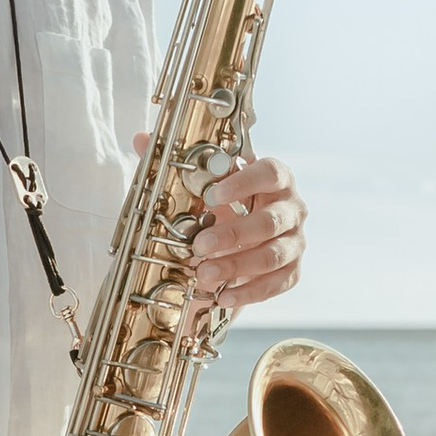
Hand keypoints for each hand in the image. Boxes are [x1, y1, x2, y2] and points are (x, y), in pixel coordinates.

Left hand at [192, 152, 305, 310]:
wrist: (238, 240)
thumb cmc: (224, 206)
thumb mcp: (205, 187)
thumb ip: (178, 166)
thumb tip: (141, 140)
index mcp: (275, 179)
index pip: (270, 173)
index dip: (243, 183)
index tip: (212, 194)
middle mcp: (291, 208)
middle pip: (270, 221)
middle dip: (232, 235)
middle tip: (198, 245)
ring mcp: (295, 241)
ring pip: (273, 256)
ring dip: (236, 266)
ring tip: (203, 274)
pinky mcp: (292, 271)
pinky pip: (276, 284)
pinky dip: (249, 292)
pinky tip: (223, 295)